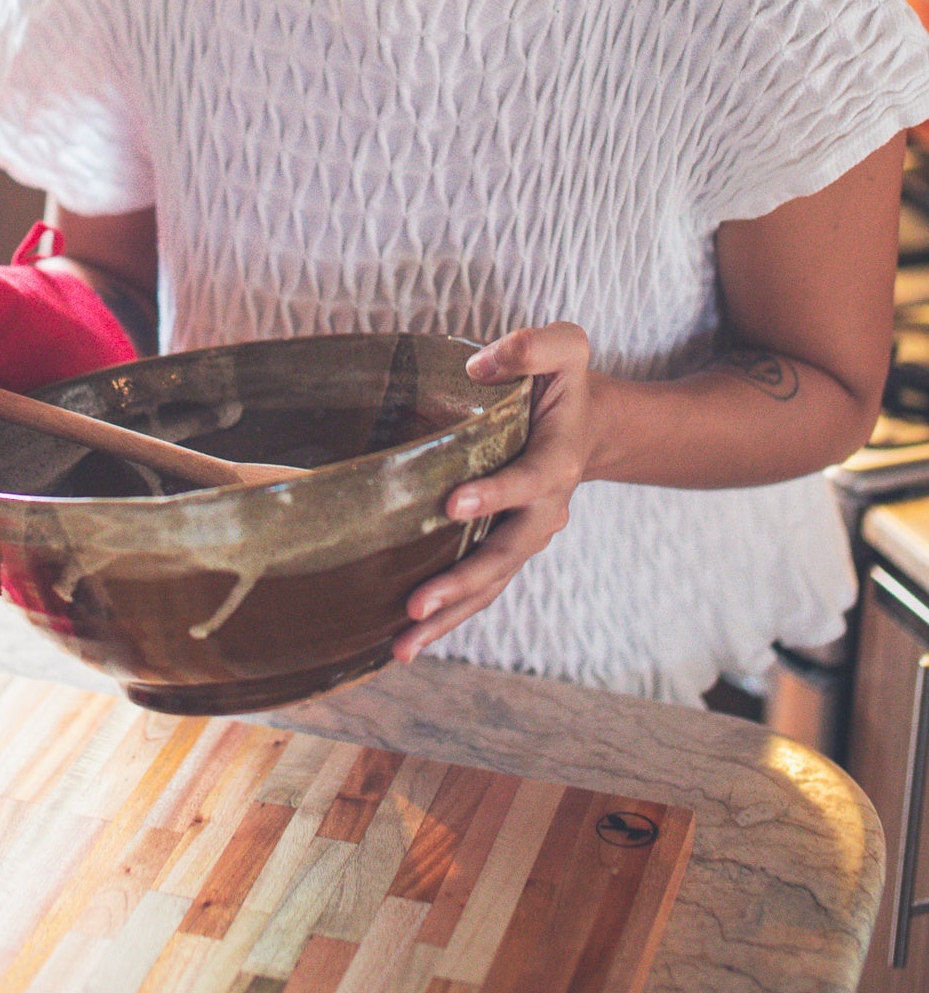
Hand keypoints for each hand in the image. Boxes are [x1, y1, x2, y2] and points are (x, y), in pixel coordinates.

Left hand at [394, 321, 591, 662]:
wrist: (590, 427)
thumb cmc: (566, 384)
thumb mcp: (566, 348)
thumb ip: (532, 347)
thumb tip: (479, 367)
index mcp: (557, 460)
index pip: (528, 482)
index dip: (495, 494)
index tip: (453, 504)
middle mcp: (545, 510)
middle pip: (504, 554)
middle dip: (461, 582)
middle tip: (416, 604)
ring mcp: (527, 536)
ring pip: (490, 584)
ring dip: (449, 615)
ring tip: (402, 644)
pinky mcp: (506, 549)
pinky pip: (481, 590)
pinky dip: (449, 618)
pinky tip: (405, 643)